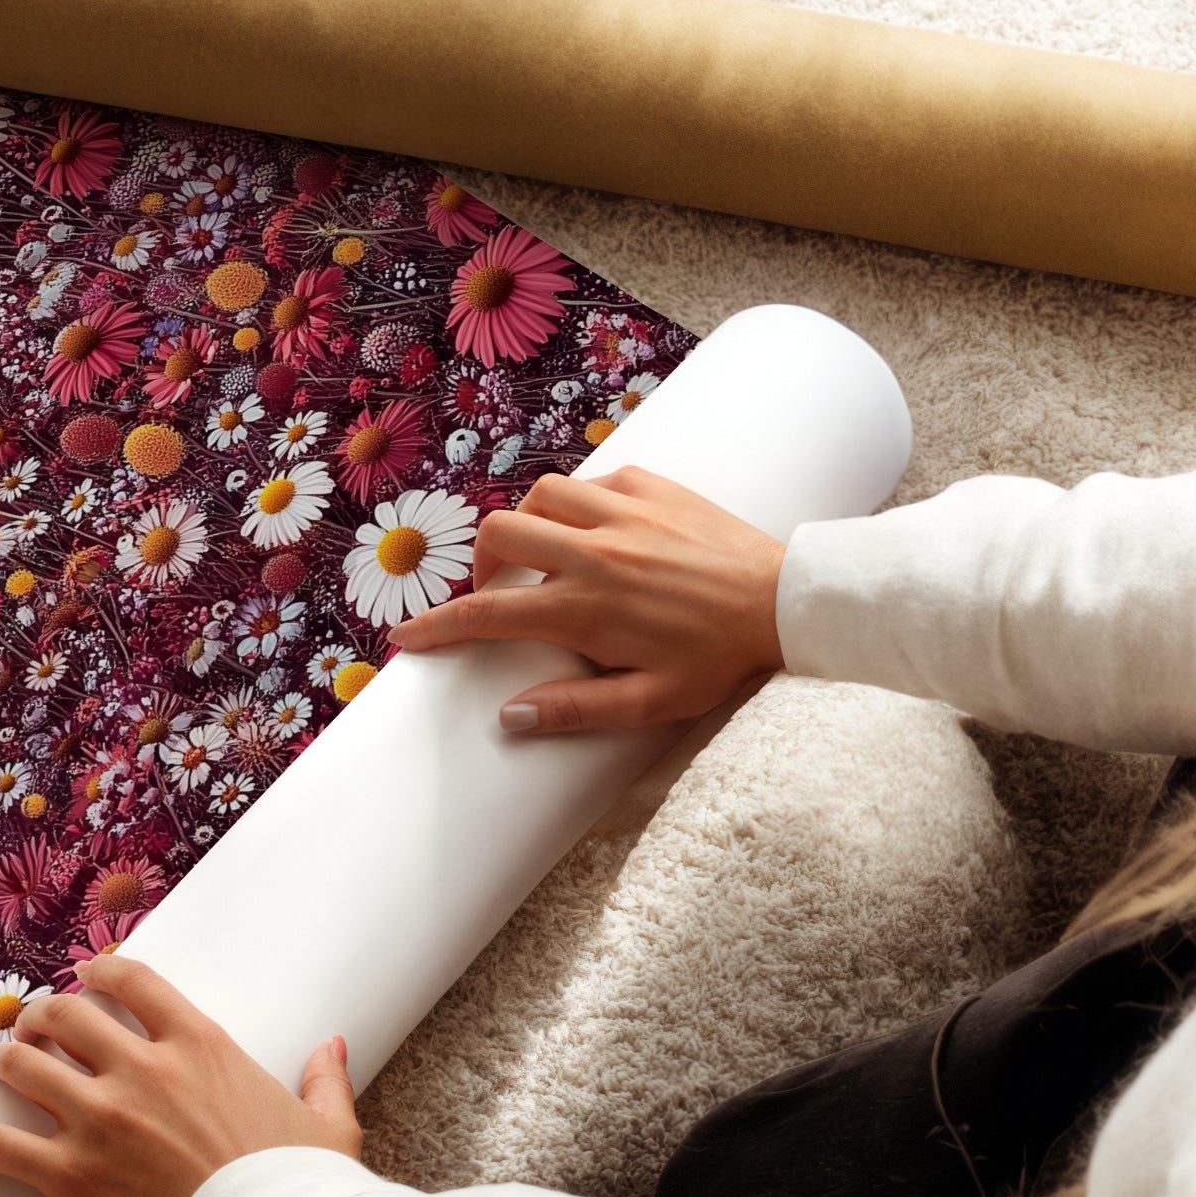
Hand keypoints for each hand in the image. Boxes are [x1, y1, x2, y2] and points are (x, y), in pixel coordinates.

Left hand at [0, 955, 359, 1196]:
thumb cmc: (305, 1189)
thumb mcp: (327, 1124)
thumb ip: (323, 1078)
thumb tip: (333, 1046)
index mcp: (199, 1045)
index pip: (131, 981)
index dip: (99, 971)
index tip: (85, 975)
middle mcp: (141, 1070)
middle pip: (65, 1016)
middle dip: (42, 1015)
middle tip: (32, 1025)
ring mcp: (100, 1120)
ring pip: (25, 1065)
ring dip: (3, 1057)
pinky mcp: (71, 1176)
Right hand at [387, 466, 785, 734]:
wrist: (786, 602)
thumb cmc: (720, 659)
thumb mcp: (651, 702)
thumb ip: (576, 709)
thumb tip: (509, 716)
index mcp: (585, 608)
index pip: (487, 614)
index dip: (438, 626)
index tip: (408, 638)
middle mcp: (593, 552)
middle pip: (499, 535)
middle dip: (481, 564)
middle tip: (498, 591)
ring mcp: (622, 512)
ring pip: (539, 496)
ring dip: (528, 524)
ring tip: (544, 554)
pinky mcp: (652, 486)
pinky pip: (591, 480)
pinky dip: (578, 503)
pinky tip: (596, 529)